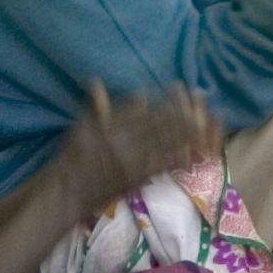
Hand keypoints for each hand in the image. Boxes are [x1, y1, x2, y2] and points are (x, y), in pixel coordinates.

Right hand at [56, 81, 220, 215]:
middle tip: (199, 101)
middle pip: (158, 122)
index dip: (162, 98)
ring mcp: (132, 158)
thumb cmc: (73, 158)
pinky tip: (195, 151)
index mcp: (109, 124)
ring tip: (204, 121)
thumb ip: (95, 107)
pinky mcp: (137, 176)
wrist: (68, 191)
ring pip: (163, 141)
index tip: (178, 89)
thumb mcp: (81, 127)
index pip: (141, 107)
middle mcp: (123, 139)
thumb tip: (98, 82)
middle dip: (181, 111)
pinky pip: (162, 164)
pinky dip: (179, 156)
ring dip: (185, 131)